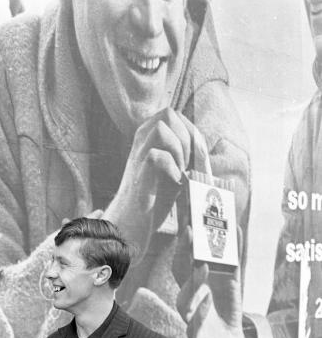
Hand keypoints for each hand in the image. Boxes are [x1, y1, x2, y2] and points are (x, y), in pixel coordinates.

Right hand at [104, 109, 210, 259]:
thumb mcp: (172, 167)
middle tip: (186, 163)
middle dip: (185, 137)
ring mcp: (137, 155)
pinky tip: (174, 183)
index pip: (176, 115)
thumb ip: (183, 152)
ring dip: (178, 149)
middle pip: (169, 114)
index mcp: (148, 135)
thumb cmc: (155, 196)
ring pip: (161, 128)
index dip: (190, 132)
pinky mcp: (139, 174)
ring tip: (180, 171)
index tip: (193, 157)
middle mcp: (140, 140)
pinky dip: (172, 168)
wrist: (134, 222)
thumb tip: (202, 144)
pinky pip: (158, 156)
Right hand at [176, 228, 244, 337]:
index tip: (189, 221)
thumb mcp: (233, 284)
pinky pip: (195, 327)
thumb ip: (234, 259)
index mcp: (194, 287)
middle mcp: (188, 301)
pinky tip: (208, 299)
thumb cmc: (226, 315)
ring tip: (202, 266)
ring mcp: (190, 321)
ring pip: (184, 302)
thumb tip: (236, 229)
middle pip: (180, 277)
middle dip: (183, 255)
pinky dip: (201, 313)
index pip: (184, 262)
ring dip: (192, 284)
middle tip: (189, 234)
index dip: (184, 244)